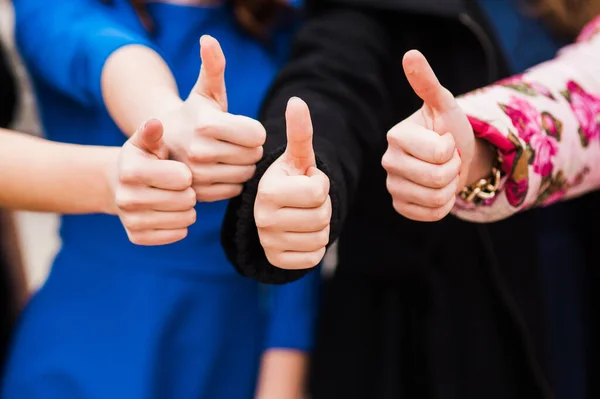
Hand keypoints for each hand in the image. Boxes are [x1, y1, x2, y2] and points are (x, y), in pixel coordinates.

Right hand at [113, 119, 196, 244]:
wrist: (119, 185)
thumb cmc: (142, 159)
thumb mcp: (145, 143)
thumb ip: (152, 133)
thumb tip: (155, 123)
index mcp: (131, 170)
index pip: (183, 178)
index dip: (186, 174)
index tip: (179, 171)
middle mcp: (126, 197)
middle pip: (186, 200)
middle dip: (189, 192)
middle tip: (181, 188)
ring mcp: (130, 220)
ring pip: (185, 219)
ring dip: (188, 209)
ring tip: (178, 199)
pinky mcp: (137, 237)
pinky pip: (177, 234)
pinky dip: (180, 225)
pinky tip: (171, 213)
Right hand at [161, 35, 265, 201]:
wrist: (163, 144)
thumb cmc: (193, 113)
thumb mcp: (204, 90)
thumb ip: (213, 66)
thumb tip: (209, 40)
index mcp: (206, 124)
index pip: (257, 134)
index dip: (254, 130)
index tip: (242, 127)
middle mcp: (199, 151)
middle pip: (254, 155)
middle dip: (250, 148)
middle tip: (235, 143)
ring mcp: (197, 176)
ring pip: (246, 174)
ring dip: (243, 166)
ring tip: (228, 156)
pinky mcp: (198, 194)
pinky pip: (234, 190)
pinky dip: (233, 182)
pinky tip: (221, 171)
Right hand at [254, 97, 330, 269]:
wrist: (271, 211)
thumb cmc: (288, 180)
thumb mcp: (296, 157)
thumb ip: (299, 132)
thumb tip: (296, 100)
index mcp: (268, 190)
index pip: (319, 190)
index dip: (320, 184)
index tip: (304, 181)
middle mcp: (263, 218)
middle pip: (322, 215)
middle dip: (322, 205)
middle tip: (306, 201)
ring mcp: (269, 242)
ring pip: (321, 237)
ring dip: (320, 226)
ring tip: (303, 214)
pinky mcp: (278, 261)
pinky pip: (314, 257)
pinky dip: (315, 246)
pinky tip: (301, 233)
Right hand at [382, 50, 474, 220]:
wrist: (455, 158)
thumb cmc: (450, 129)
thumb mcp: (444, 105)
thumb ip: (427, 83)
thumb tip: (410, 54)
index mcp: (396, 136)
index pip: (438, 153)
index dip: (452, 148)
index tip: (446, 140)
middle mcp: (388, 161)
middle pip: (436, 177)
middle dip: (453, 169)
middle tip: (448, 160)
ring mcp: (392, 186)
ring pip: (435, 198)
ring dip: (450, 187)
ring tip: (444, 174)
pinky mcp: (400, 206)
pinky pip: (430, 215)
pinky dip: (443, 206)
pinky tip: (438, 191)